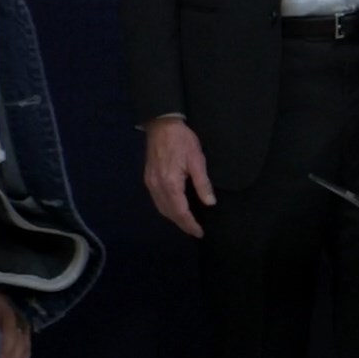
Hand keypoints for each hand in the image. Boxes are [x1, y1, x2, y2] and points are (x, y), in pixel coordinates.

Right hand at [143, 116, 213, 237]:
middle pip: (169, 213)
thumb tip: (210, 203)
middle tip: (195, 231)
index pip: (180, 211)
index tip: (200, 233)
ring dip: (173, 218)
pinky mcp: (148, 178)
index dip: (190, 224)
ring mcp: (150, 183)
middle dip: (182, 224)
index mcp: (170, 184)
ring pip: (161, 208)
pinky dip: (166, 209)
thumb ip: (202, 183)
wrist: (162, 124)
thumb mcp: (197, 159)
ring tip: (187, 223)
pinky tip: (175, 208)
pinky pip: (157, 200)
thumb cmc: (182, 140)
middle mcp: (157, 187)